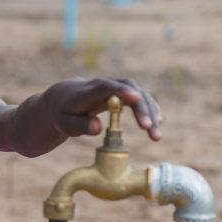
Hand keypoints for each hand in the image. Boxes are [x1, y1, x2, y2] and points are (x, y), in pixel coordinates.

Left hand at [45, 77, 161, 141]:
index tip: (135, 98)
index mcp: (87, 92)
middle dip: (141, 108)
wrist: (64, 98)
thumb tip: (98, 128)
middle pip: (127, 89)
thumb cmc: (64, 113)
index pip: (105, 87)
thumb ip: (80, 125)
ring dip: (149, 111)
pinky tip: (157, 124)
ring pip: (137, 93)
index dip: (121, 91)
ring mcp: (115, 87)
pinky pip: (139, 97)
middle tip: (148, 129)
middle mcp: (104, 85)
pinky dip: (149, 109)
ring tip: (156, 136)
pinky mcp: (123, 92)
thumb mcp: (65, 123)